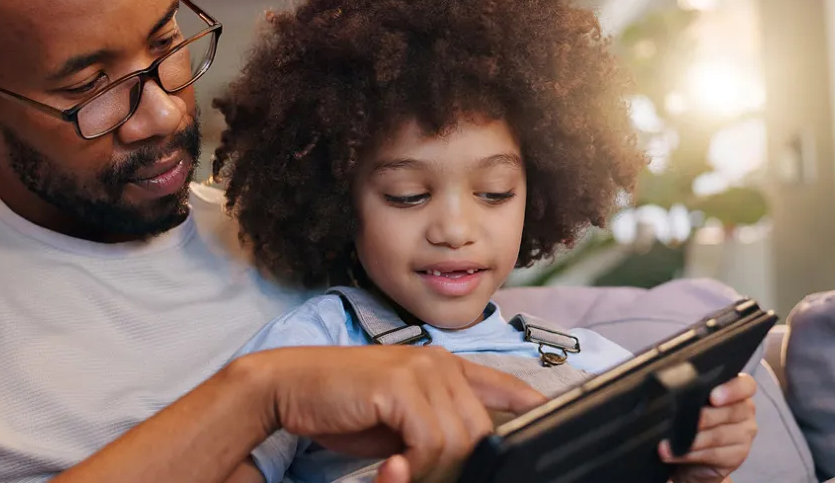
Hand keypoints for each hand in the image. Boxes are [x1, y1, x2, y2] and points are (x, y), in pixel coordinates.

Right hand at [244, 345, 546, 482]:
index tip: (547, 425)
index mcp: (443, 367)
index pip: (505, 387)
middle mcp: (439, 363)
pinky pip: (432, 441)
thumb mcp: (399, 425)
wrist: (288, 388)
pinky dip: (414, 467)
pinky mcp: (401, 384)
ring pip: (461, 441)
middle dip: (457, 467)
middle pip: (482, 430)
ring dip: (432, 471)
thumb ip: (434, 434)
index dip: (531, 408)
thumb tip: (470, 460)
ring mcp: (422, 369)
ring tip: (397, 473)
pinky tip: (390, 469)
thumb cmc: (340, 409)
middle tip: (414, 476)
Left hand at [661, 373, 758, 482]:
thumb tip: (671, 387)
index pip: (745, 385)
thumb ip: (689, 391)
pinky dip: (689, 454)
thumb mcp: (690, 399)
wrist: (691, 452)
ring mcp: (744, 434)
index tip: (713, 397)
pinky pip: (713, 454)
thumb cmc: (689, 416)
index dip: (732, 390)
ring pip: (718, 435)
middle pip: (729, 412)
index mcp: (737, 390)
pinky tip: (674, 453)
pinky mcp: (737, 456)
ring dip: (690, 439)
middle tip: (679, 420)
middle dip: (702, 417)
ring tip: (668, 442)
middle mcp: (745, 410)